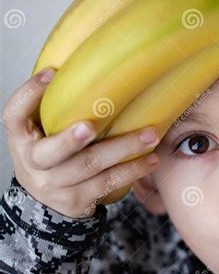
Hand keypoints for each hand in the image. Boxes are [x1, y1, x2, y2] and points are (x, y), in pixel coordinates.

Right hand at [2, 68, 160, 217]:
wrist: (44, 204)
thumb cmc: (48, 158)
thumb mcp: (39, 135)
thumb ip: (51, 109)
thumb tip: (75, 70)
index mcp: (22, 140)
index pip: (14, 116)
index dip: (28, 94)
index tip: (51, 74)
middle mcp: (35, 164)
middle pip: (56, 151)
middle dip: (73, 139)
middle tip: (92, 126)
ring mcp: (56, 185)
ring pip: (91, 167)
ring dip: (123, 150)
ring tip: (150, 136)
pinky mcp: (78, 200)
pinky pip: (108, 184)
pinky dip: (132, 170)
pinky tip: (151, 160)